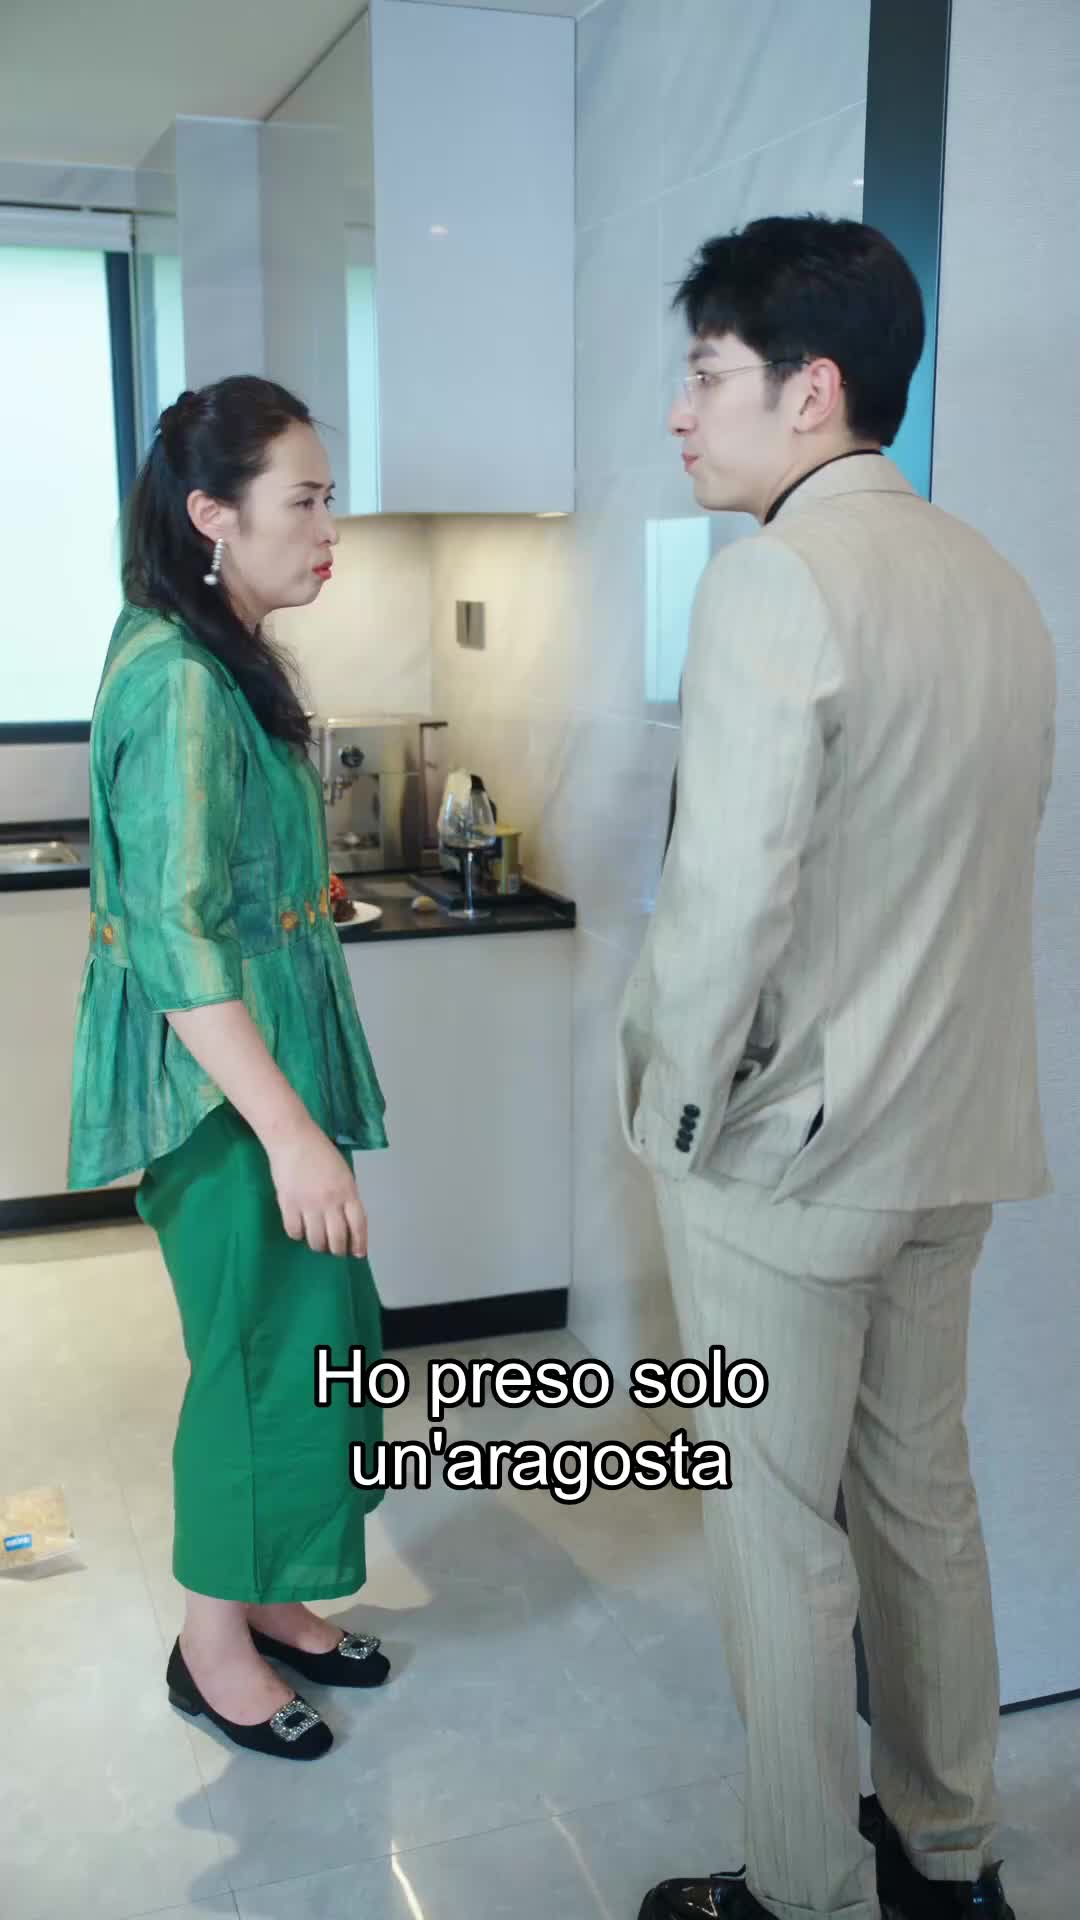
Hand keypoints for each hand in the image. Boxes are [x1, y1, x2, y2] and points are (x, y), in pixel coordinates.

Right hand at [265, 1121, 368, 1258]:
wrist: (293, 1138)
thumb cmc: (320, 1152)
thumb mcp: (343, 1173)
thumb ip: (346, 1196)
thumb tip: (347, 1221)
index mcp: (348, 1191)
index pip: (358, 1224)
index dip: (360, 1242)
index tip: (358, 1254)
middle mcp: (330, 1200)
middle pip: (337, 1237)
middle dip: (338, 1250)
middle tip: (335, 1251)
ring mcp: (308, 1204)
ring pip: (316, 1239)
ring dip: (318, 1246)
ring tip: (318, 1243)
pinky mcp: (288, 1204)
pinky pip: (294, 1231)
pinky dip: (298, 1235)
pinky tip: (300, 1230)